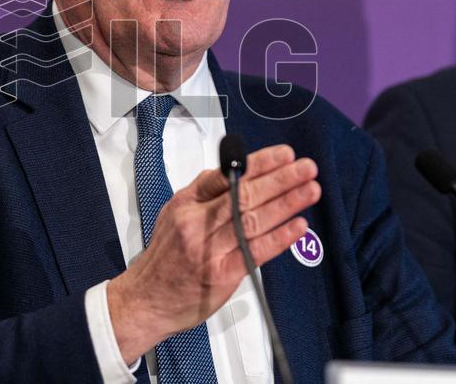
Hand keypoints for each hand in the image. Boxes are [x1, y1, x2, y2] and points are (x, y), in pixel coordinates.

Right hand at [106, 144, 320, 363]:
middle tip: (306, 168)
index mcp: (186, 203)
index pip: (226, 175)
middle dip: (280, 179)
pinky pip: (255, 252)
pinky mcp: (221, 275)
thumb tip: (235, 171)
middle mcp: (197, 223)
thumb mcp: (173, 214)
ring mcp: (209, 249)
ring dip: (286, 203)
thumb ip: (204, 194)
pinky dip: (279, 238)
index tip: (284, 155)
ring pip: (252, 220)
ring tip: (310, 190)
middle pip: (244, 195)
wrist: (146, 300)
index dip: (258, 163)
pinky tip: (297, 226)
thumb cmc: (164, 258)